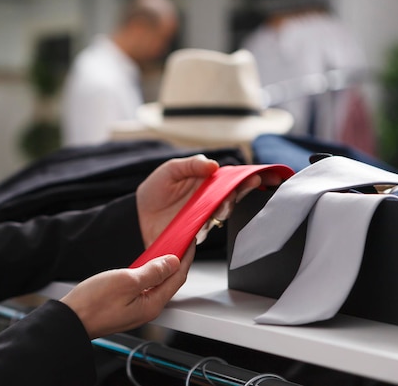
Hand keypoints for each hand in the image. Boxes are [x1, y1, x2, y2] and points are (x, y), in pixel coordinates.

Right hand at [61, 244, 195, 338]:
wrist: (70, 320)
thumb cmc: (93, 304)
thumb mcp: (126, 280)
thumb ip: (153, 272)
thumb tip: (173, 262)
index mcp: (152, 304)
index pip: (177, 277)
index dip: (185, 257)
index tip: (189, 241)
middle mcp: (147, 309)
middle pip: (170, 282)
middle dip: (177, 262)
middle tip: (180, 242)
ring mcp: (136, 308)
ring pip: (157, 284)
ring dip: (163, 267)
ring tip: (166, 250)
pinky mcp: (126, 306)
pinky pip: (145, 287)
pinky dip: (149, 273)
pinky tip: (145, 265)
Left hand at [136, 155, 284, 246]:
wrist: (136, 214)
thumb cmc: (154, 191)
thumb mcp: (170, 170)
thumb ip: (191, 165)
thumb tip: (213, 166)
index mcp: (206, 183)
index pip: (231, 178)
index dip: (247, 176)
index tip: (261, 174)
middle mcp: (209, 200)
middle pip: (234, 194)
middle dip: (246, 188)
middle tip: (252, 182)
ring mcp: (203, 217)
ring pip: (224, 211)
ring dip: (228, 203)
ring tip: (226, 197)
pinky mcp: (195, 232)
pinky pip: (209, 227)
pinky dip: (212, 220)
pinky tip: (213, 214)